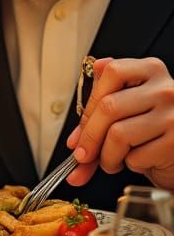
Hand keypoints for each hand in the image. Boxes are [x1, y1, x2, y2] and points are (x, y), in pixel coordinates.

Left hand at [67, 56, 173, 189]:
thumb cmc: (152, 130)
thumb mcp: (127, 112)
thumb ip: (99, 113)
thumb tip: (72, 141)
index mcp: (150, 70)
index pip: (111, 73)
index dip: (90, 104)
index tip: (79, 129)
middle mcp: (165, 89)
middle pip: (109, 106)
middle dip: (89, 137)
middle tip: (83, 155)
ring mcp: (173, 115)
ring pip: (118, 134)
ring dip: (107, 156)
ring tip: (111, 161)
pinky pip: (136, 156)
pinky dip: (129, 165)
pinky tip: (137, 162)